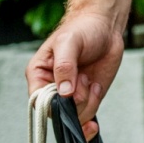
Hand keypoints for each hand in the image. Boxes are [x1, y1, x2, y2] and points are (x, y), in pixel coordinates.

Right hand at [27, 11, 124, 140]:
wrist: (105, 26)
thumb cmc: (82, 29)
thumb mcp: (69, 42)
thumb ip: (64, 66)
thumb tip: (64, 93)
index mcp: (39, 75)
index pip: (38, 101)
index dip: (53, 103)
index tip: (68, 93)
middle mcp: (52, 88)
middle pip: (57, 113)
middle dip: (74, 101)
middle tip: (84, 79)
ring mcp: (70, 95)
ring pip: (75, 116)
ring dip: (87, 101)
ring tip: (89, 79)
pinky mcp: (87, 97)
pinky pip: (88, 113)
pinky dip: (94, 104)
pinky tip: (96, 87)